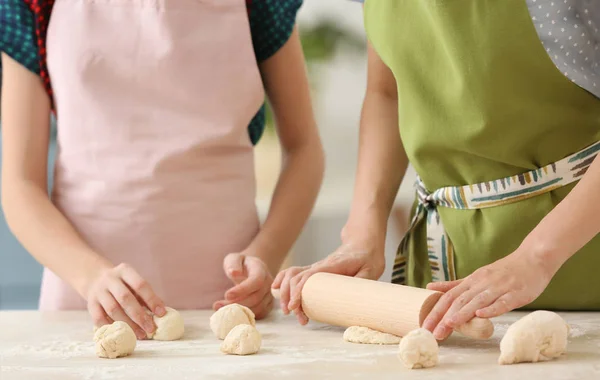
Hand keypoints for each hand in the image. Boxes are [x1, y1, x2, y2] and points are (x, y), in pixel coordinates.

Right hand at [86, 263, 165, 339]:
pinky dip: (111, 327)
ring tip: (140, 334)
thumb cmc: (123, 284)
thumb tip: (160, 313)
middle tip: (151, 328)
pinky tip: (121, 334)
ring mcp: (98, 291)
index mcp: (125, 270)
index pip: (140, 285)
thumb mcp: (133, 283)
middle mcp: (110, 279)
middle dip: (140, 315)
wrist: (95, 278)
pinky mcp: (90, 304)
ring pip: (113, 310)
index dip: (152, 299)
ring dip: (128, 324)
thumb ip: (145, 296)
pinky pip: (99, 318)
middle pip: (125, 298)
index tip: (161, 313)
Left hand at [213, 253, 273, 319]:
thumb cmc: (241, 264)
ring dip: (239, 311)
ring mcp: (270, 294)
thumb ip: (233, 263)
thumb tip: (233, 272)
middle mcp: (269, 283)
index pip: (256, 281)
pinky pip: (260, 314)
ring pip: (258, 308)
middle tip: (217, 305)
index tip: (227, 295)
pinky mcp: (268, 304)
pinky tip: (233, 313)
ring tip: (220, 309)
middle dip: (236, 303)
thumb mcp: (234, 258)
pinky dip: (246, 316)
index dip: (242, 290)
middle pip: (256, 297)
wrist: (252, 269)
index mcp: (261, 269)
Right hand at [272, 223, 384, 324]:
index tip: (295, 307)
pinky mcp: (315, 271)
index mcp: (331, 265)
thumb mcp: (372, 270)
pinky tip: (278, 291)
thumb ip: (364, 283)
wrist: (364, 243)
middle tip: (295, 315)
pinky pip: (294, 273)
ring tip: (288, 310)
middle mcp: (320, 266)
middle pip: (295, 278)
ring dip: (285, 291)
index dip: (299, 292)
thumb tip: (356, 299)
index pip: (309, 277)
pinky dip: (283, 280)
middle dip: (289, 296)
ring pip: (292, 275)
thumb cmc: (368, 257)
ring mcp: (316, 267)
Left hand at [422, 249, 558, 339]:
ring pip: (478, 301)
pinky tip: (482, 315)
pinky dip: (492, 308)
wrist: (533, 259)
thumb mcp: (477, 276)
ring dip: (463, 312)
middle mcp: (482, 283)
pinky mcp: (516, 293)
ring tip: (450, 323)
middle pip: (460, 300)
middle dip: (445, 317)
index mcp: (472, 280)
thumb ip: (455, 284)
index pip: (449, 297)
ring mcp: (499, 288)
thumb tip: (430, 287)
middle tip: (434, 332)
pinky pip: (502, 302)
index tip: (425, 326)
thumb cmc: (504, 271)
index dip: (436, 311)